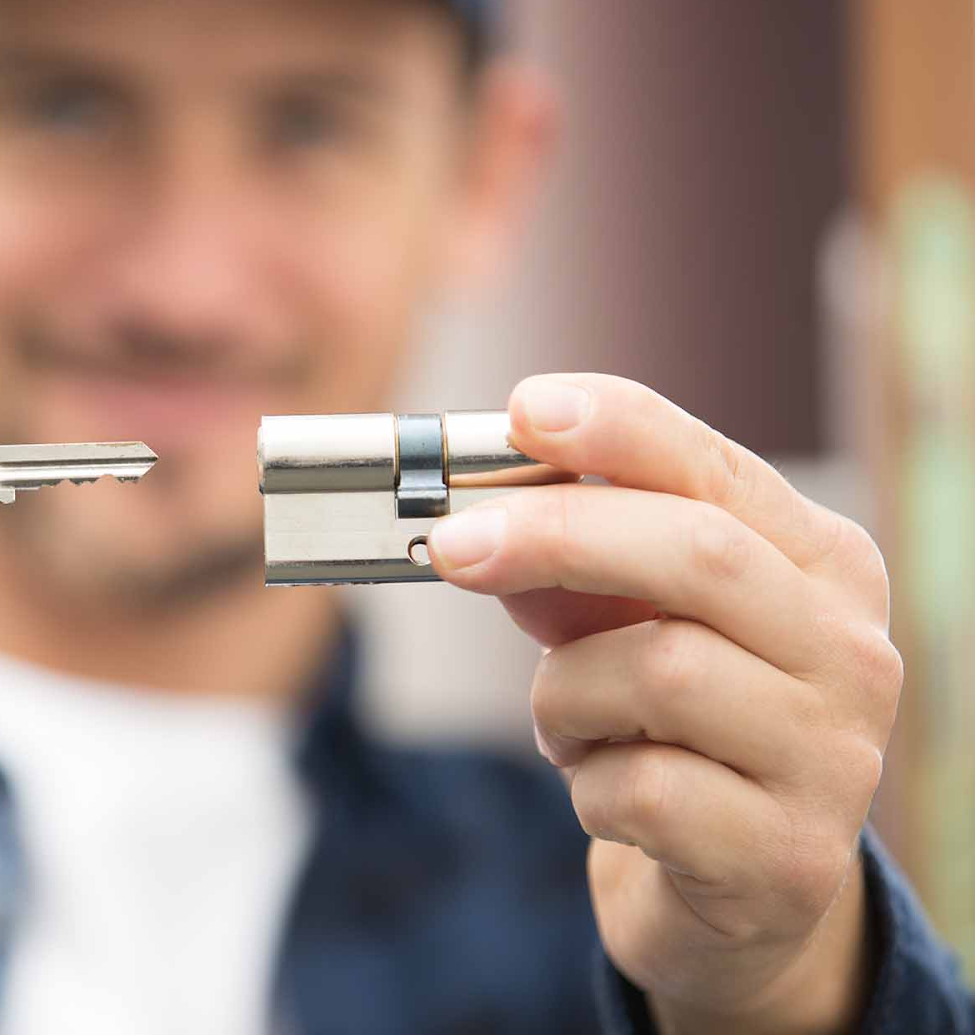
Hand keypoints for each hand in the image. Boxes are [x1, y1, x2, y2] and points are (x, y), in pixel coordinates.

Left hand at [427, 374, 900, 1031]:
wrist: (738, 892)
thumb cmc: (676, 731)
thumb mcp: (628, 632)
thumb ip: (575, 575)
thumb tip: (486, 529)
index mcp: (822, 566)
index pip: (718, 470)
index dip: (620, 429)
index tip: (526, 408)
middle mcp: (850, 650)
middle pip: (696, 553)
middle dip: (556, 535)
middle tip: (452, 545)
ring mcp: (833, 756)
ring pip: (659, 671)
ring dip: (565, 695)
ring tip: (566, 723)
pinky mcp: (788, 854)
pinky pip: (641, 789)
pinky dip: (587, 787)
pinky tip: (605, 794)